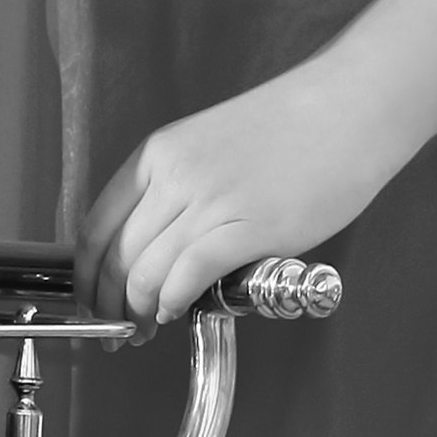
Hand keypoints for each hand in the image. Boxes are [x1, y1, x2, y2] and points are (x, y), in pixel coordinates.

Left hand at [75, 66, 404, 327]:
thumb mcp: (209, 146)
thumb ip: (179, 191)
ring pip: (147, 271)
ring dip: (140, 311)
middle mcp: (174, 174)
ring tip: (148, 328)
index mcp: (159, 152)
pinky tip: (178, 312)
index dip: (89, 276)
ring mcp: (211, 199)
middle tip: (118, 330)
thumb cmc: (292, 127)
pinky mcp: (250, 225)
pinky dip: (174, 302)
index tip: (93, 301)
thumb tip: (160, 248)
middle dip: (110, 304)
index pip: (97, 226)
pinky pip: (190, 273)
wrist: (347, 106)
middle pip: (117, 256)